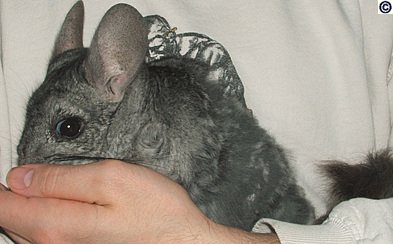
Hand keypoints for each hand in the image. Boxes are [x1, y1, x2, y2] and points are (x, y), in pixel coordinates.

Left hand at [0, 160, 278, 242]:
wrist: (182, 241)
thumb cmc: (155, 212)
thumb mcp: (110, 179)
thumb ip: (61, 179)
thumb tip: (21, 177)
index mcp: (57, 224)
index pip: (3, 205)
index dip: (1, 183)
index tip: (7, 168)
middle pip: (11, 217)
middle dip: (12, 192)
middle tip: (24, 170)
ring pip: (27, 227)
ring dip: (26, 203)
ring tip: (37, 181)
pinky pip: (45, 233)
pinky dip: (43, 214)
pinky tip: (59, 200)